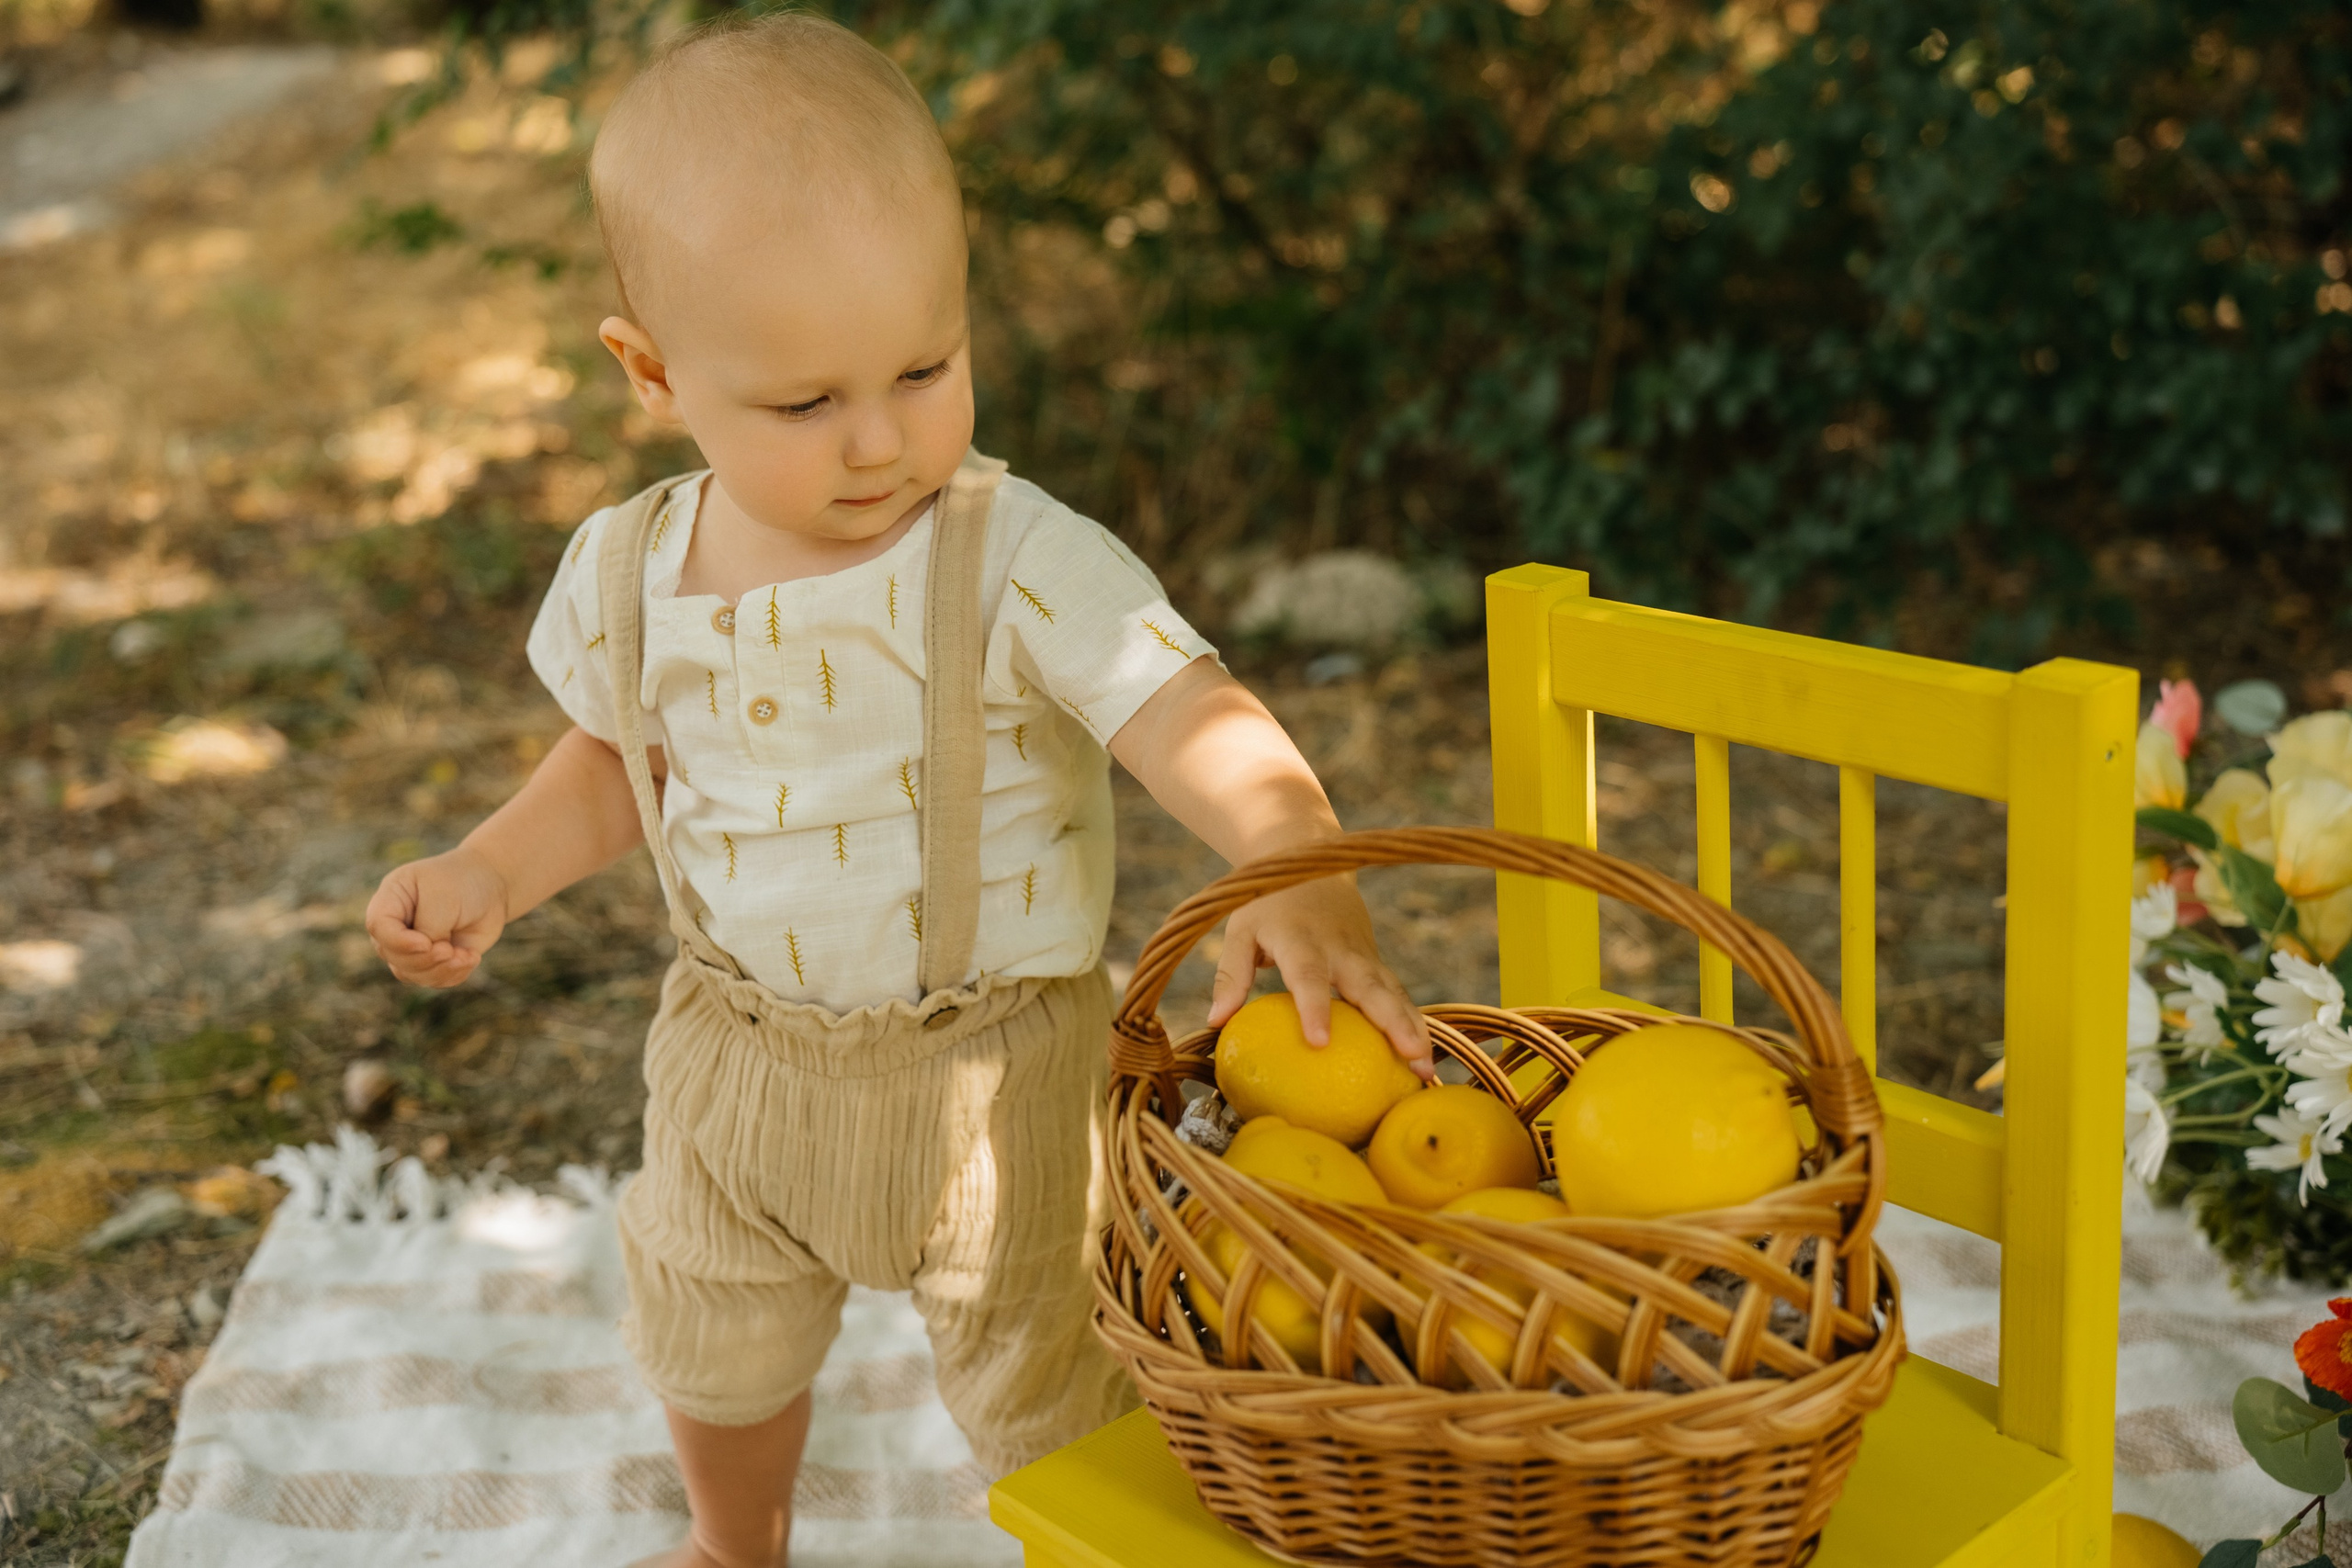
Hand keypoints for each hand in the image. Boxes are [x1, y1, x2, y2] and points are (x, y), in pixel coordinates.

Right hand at [364, 846, 510, 986]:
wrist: (491, 886)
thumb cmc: (464, 883)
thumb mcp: (444, 898)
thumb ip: (430, 927)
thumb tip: (427, 954)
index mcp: (390, 898)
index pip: (378, 926)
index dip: (399, 942)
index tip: (426, 943)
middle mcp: (395, 924)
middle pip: (392, 955)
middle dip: (424, 959)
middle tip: (450, 951)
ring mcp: (410, 945)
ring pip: (410, 973)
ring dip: (440, 970)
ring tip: (467, 956)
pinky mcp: (430, 960)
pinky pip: (432, 979)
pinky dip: (453, 974)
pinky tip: (471, 958)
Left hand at [1205, 874, 1433, 1078]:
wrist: (1311, 859)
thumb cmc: (1267, 903)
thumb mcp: (1240, 929)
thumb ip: (1229, 974)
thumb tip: (1214, 1022)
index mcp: (1301, 939)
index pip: (1309, 976)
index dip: (1314, 1007)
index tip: (1319, 1042)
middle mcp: (1340, 947)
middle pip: (1370, 986)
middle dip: (1391, 1021)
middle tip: (1408, 1054)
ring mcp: (1364, 954)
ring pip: (1393, 992)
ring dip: (1413, 1027)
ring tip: (1424, 1067)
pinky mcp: (1376, 962)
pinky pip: (1397, 994)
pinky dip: (1413, 1022)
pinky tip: (1420, 1057)